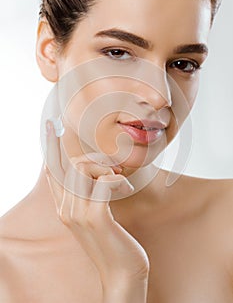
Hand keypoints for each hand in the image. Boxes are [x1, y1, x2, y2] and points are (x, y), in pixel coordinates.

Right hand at [44, 119, 148, 300]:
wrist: (123, 272)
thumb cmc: (113, 240)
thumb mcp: (96, 215)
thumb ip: (89, 195)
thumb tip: (94, 172)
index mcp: (65, 207)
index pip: (52, 171)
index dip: (51, 148)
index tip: (50, 126)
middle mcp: (66, 209)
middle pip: (73, 165)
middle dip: (97, 159)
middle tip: (116, 169)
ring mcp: (79, 214)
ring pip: (84, 169)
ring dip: (107, 169)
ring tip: (121, 181)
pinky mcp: (96, 218)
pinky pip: (103, 183)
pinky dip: (117, 181)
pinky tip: (126, 190)